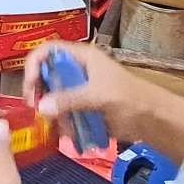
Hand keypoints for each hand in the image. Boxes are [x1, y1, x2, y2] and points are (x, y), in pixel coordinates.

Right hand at [21, 41, 154, 143]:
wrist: (152, 119)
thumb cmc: (130, 98)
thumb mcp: (98, 96)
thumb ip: (70, 100)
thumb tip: (41, 108)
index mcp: (82, 58)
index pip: (48, 51)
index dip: (34, 64)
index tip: (31, 86)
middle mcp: (77, 71)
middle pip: (46, 74)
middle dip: (39, 92)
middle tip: (35, 108)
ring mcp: (80, 90)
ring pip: (53, 97)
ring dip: (51, 112)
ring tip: (56, 125)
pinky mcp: (83, 108)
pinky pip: (63, 113)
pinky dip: (62, 123)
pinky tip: (68, 133)